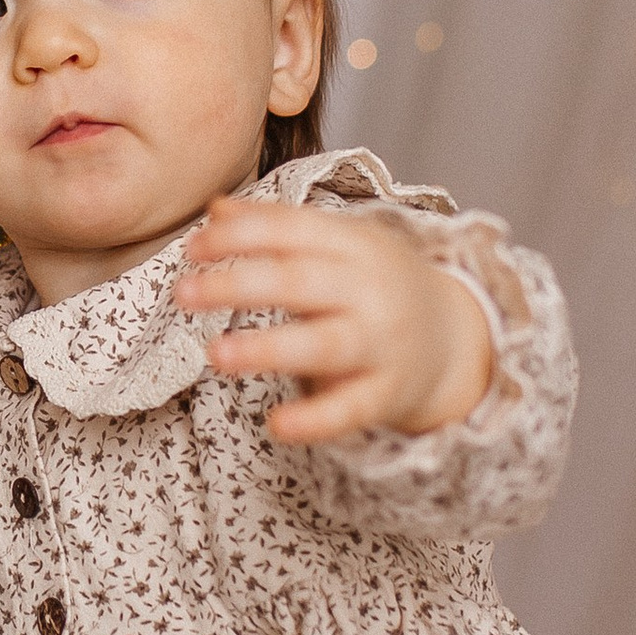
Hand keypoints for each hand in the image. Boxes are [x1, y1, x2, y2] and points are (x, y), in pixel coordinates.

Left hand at [173, 197, 493, 445]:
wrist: (453, 338)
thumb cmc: (376, 285)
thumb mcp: (339, 245)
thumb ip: (279, 227)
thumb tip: (216, 208)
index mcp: (355, 244)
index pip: (294, 231)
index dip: (242, 235)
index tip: (193, 246)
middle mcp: (370, 290)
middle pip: (300, 283)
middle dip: (239, 285)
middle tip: (182, 293)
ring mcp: (381, 343)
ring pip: (323, 345)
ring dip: (267, 348)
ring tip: (215, 355)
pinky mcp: (386, 393)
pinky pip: (350, 409)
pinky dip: (316, 419)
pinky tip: (277, 426)